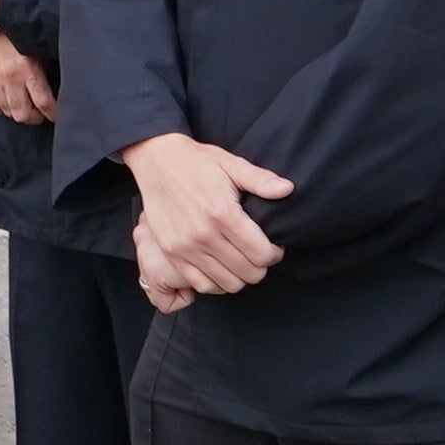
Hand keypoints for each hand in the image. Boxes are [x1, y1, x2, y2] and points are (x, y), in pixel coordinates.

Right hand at [0, 31, 53, 125]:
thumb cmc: (11, 34)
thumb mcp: (34, 48)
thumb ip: (44, 69)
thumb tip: (58, 86)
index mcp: (28, 67)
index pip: (44, 103)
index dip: (52, 113)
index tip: (54, 114)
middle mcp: (10, 77)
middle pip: (23, 114)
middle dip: (34, 117)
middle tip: (39, 113)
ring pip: (8, 112)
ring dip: (17, 112)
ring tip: (23, 106)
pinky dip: (0, 108)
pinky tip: (7, 100)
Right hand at [124, 132, 291, 298]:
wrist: (156, 160)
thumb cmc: (197, 162)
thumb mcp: (231, 164)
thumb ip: (261, 179)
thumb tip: (288, 189)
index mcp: (223, 214)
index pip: (262, 254)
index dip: (275, 254)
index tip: (272, 246)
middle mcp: (203, 234)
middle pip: (248, 273)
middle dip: (260, 266)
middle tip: (258, 253)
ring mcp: (185, 247)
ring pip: (228, 283)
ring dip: (240, 276)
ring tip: (240, 261)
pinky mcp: (171, 252)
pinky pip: (202, 284)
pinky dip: (217, 282)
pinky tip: (221, 268)